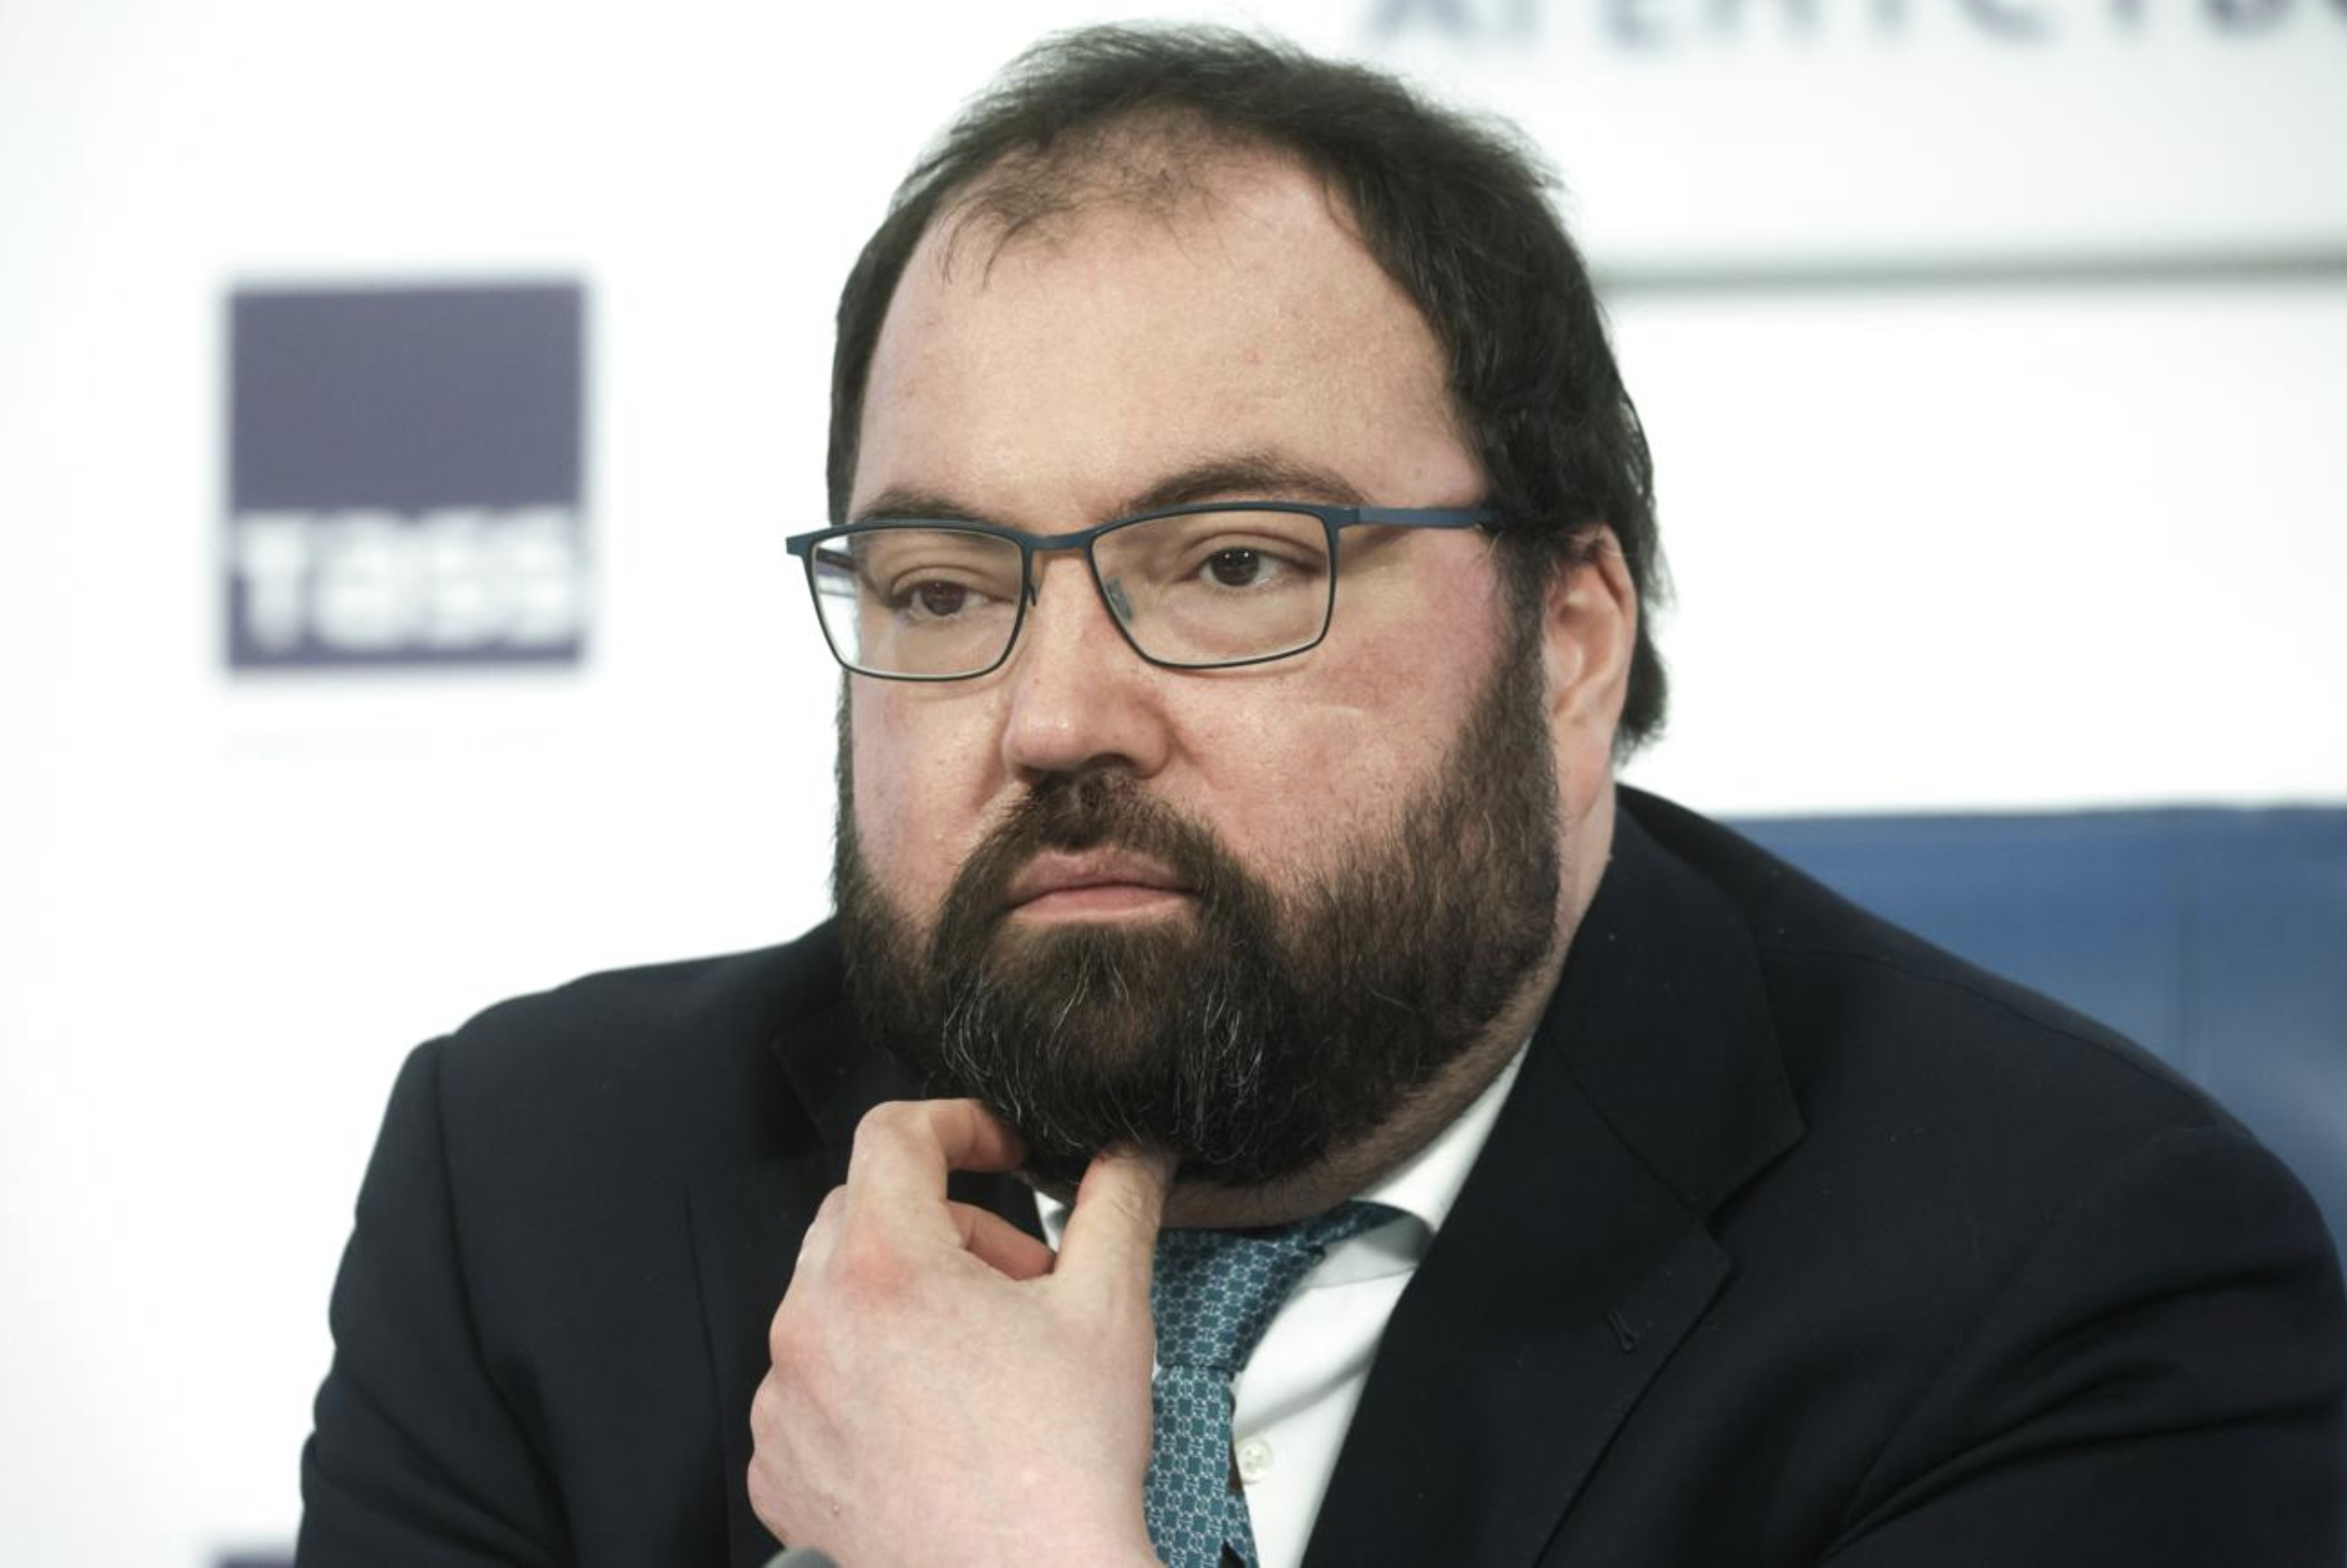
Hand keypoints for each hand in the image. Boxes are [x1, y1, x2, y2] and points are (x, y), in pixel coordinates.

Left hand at [748, 1099, 1170, 1567]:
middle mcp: (813, 1326)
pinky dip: (865, 1382)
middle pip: (862, 1214)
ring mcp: (788, 1402)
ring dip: (903, 1304)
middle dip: (946, 1226)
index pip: (892, 1134)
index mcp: (884, 1267)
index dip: (958, 1123)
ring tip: (982, 1359)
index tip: (995, 1149)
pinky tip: (933, 1418)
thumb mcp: (1108, 1307)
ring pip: (833, 1300)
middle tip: (1017, 1280)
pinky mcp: (781, 1466)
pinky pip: (811, 1386)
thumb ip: (1116, 1202)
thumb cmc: (1060, 1470)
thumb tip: (1129, 1153)